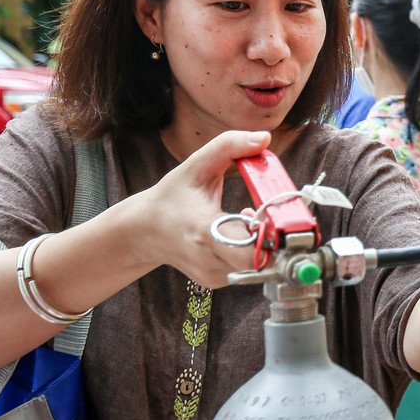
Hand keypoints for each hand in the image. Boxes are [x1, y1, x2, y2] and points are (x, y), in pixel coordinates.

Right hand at [131, 130, 269, 287]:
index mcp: (204, 231)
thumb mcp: (197, 165)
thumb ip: (230, 146)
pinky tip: (238, 232)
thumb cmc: (172, 197)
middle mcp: (209, 259)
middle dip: (273, 239)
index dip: (271, 236)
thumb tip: (264, 138)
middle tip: (269, 215)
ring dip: (262, 244)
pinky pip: (247, 270)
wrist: (145, 230)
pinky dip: (250, 252)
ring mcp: (212, 275)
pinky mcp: (216, 281)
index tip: (273, 214)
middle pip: (261, 262)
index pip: (250, 251)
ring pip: (257, 267)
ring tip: (247, 219)